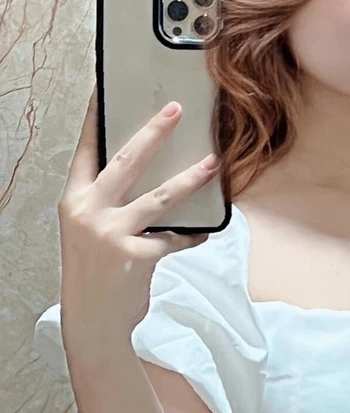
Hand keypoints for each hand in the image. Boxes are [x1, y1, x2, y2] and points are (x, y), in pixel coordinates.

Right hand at [58, 88, 219, 346]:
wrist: (93, 322)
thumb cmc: (93, 269)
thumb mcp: (88, 229)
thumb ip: (108, 199)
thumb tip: (146, 164)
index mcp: (74, 200)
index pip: (87, 151)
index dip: (97, 120)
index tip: (107, 91)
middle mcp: (89, 212)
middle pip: (126, 161)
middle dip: (153, 132)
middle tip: (176, 108)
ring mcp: (112, 234)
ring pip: (159, 197)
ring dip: (189, 179)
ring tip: (212, 164)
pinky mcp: (136, 256)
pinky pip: (174, 237)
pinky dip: (191, 234)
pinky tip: (204, 232)